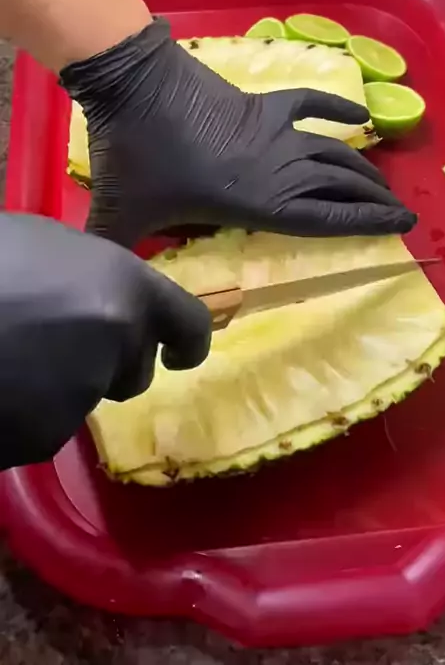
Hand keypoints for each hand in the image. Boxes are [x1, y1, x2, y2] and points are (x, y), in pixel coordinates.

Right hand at [0, 214, 210, 468]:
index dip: (186, 341)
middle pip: (134, 370)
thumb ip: (91, 277)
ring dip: (58, 387)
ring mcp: (77, 398)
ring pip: (83, 399)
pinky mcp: (38, 439)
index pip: (188, 325)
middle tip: (57, 343)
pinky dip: (23, 413)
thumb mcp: (46, 245)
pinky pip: (41, 428)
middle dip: (108, 364)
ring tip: (9, 355)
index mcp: (124, 288)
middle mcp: (115, 346)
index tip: (179, 354)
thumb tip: (101, 300)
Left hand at [61, 18, 415, 247]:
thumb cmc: (135, 153)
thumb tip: (103, 291)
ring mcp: (274, 132)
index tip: (400, 225)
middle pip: (338, 185)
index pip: (326, 218)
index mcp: (256, 201)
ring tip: (383, 181)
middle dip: (373, 199)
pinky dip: (336, 110)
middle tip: (399, 210)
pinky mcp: (262, 103)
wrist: (135, 84)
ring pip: (331, 151)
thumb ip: (117, 255)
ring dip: (360, 166)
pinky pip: (310, 105)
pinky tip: (360, 118)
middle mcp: (278, 168)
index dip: (366, 223)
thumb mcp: (121, 216)